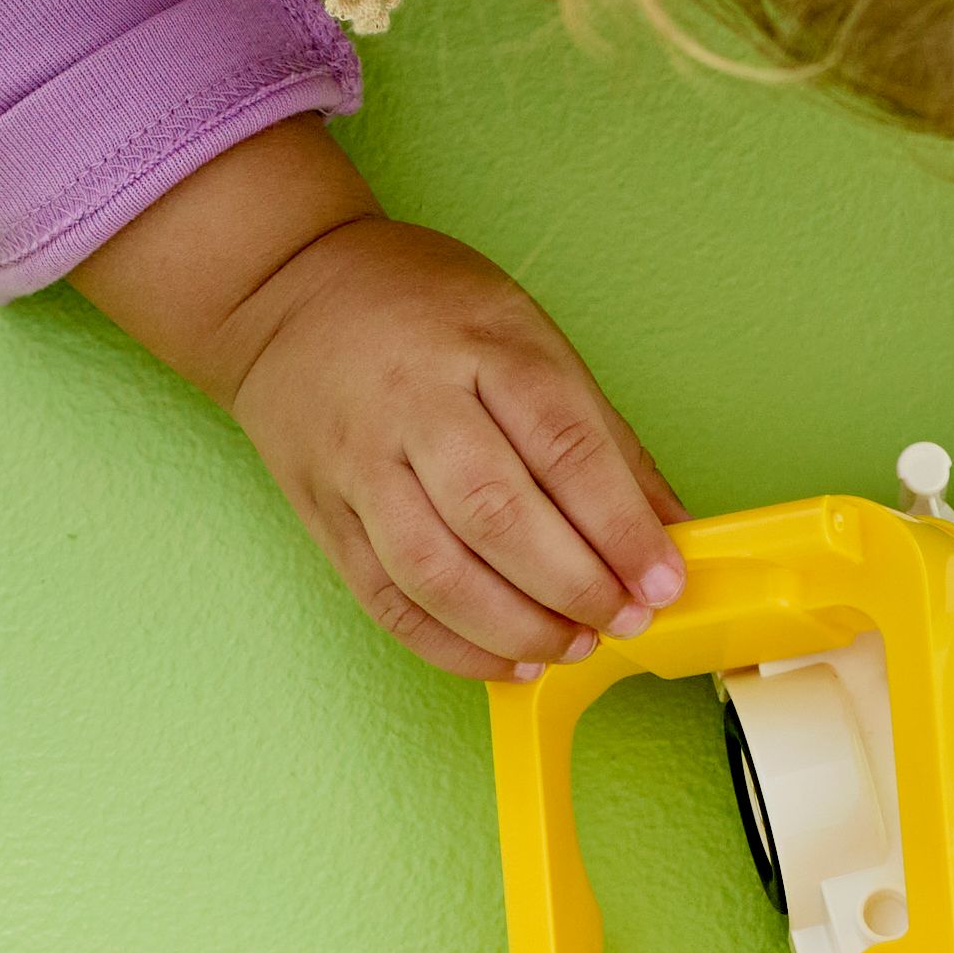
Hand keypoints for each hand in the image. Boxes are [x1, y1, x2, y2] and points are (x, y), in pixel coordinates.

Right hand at [73, 120, 683, 682]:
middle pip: (496, 515)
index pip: (562, 448)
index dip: (620, 526)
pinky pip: (386, 598)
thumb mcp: (527, 334)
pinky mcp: (325, 513)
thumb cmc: (423, 308)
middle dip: (572, 585)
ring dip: (513, 626)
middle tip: (625, 620)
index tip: (663, 580)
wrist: (285, 293)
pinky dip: (451, 646)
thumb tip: (668, 525)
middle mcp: (415, 406)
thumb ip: (599, 434)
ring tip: (571, 646)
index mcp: (483, 348)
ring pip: (435, 570)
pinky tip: (505, 659)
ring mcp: (361, 464)